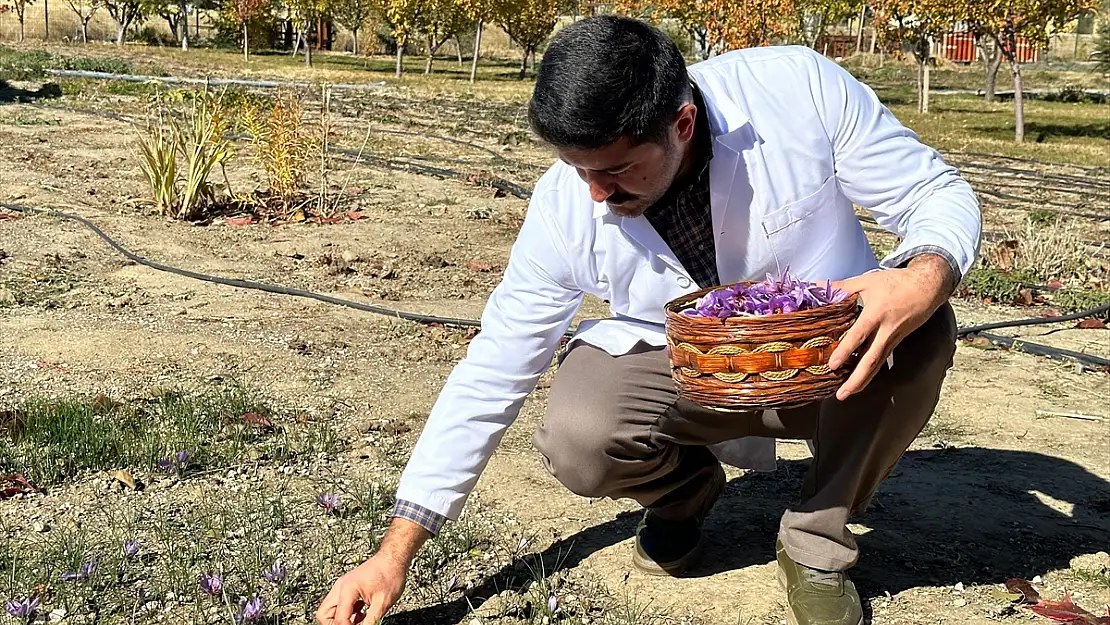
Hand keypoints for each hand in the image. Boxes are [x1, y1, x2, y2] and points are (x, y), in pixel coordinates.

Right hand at [316, 517, 429, 623]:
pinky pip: (338, 605)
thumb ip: (371, 621)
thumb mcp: (383, 603)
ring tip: (359, 621)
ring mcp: (342, 586)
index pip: (339, 618)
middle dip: (335, 624)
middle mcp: (340, 587)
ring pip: (329, 609)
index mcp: (347, 589)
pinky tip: (361, 614)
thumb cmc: (390, 575)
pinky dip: (346, 613)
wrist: (393, 558)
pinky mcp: (347, 587)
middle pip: (324, 614)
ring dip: (341, 619)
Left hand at [828, 255, 954, 400]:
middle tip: (841, 394)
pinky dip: (870, 371)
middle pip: (871, 360)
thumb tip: (814, 286)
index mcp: (876, 314)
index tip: (833, 365)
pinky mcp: (896, 342)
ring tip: (846, 393)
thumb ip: (841, 287)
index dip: (846, 351)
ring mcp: (892, 338)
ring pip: (877, 364)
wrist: (928, 287)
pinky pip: (881, 359)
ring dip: (862, 381)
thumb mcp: (867, 281)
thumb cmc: (896, 282)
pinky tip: (858, 380)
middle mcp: (885, 330)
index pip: (859, 336)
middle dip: (856, 380)